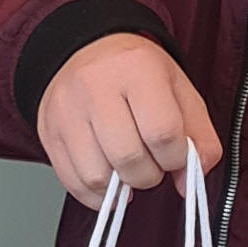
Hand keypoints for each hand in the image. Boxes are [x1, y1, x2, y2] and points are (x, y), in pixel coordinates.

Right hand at [37, 32, 220, 206]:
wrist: (84, 50)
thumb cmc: (135, 73)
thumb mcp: (180, 90)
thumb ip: (198, 137)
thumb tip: (188, 180)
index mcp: (136, 69)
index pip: (162, 133)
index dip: (176, 158)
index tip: (175, 157)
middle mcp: (95, 87)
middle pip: (128, 158)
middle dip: (149, 175)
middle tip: (152, 164)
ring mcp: (66, 111)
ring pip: (98, 177)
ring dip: (121, 186)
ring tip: (128, 169)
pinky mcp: (49, 132)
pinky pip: (73, 183)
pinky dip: (97, 196)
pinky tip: (110, 181)